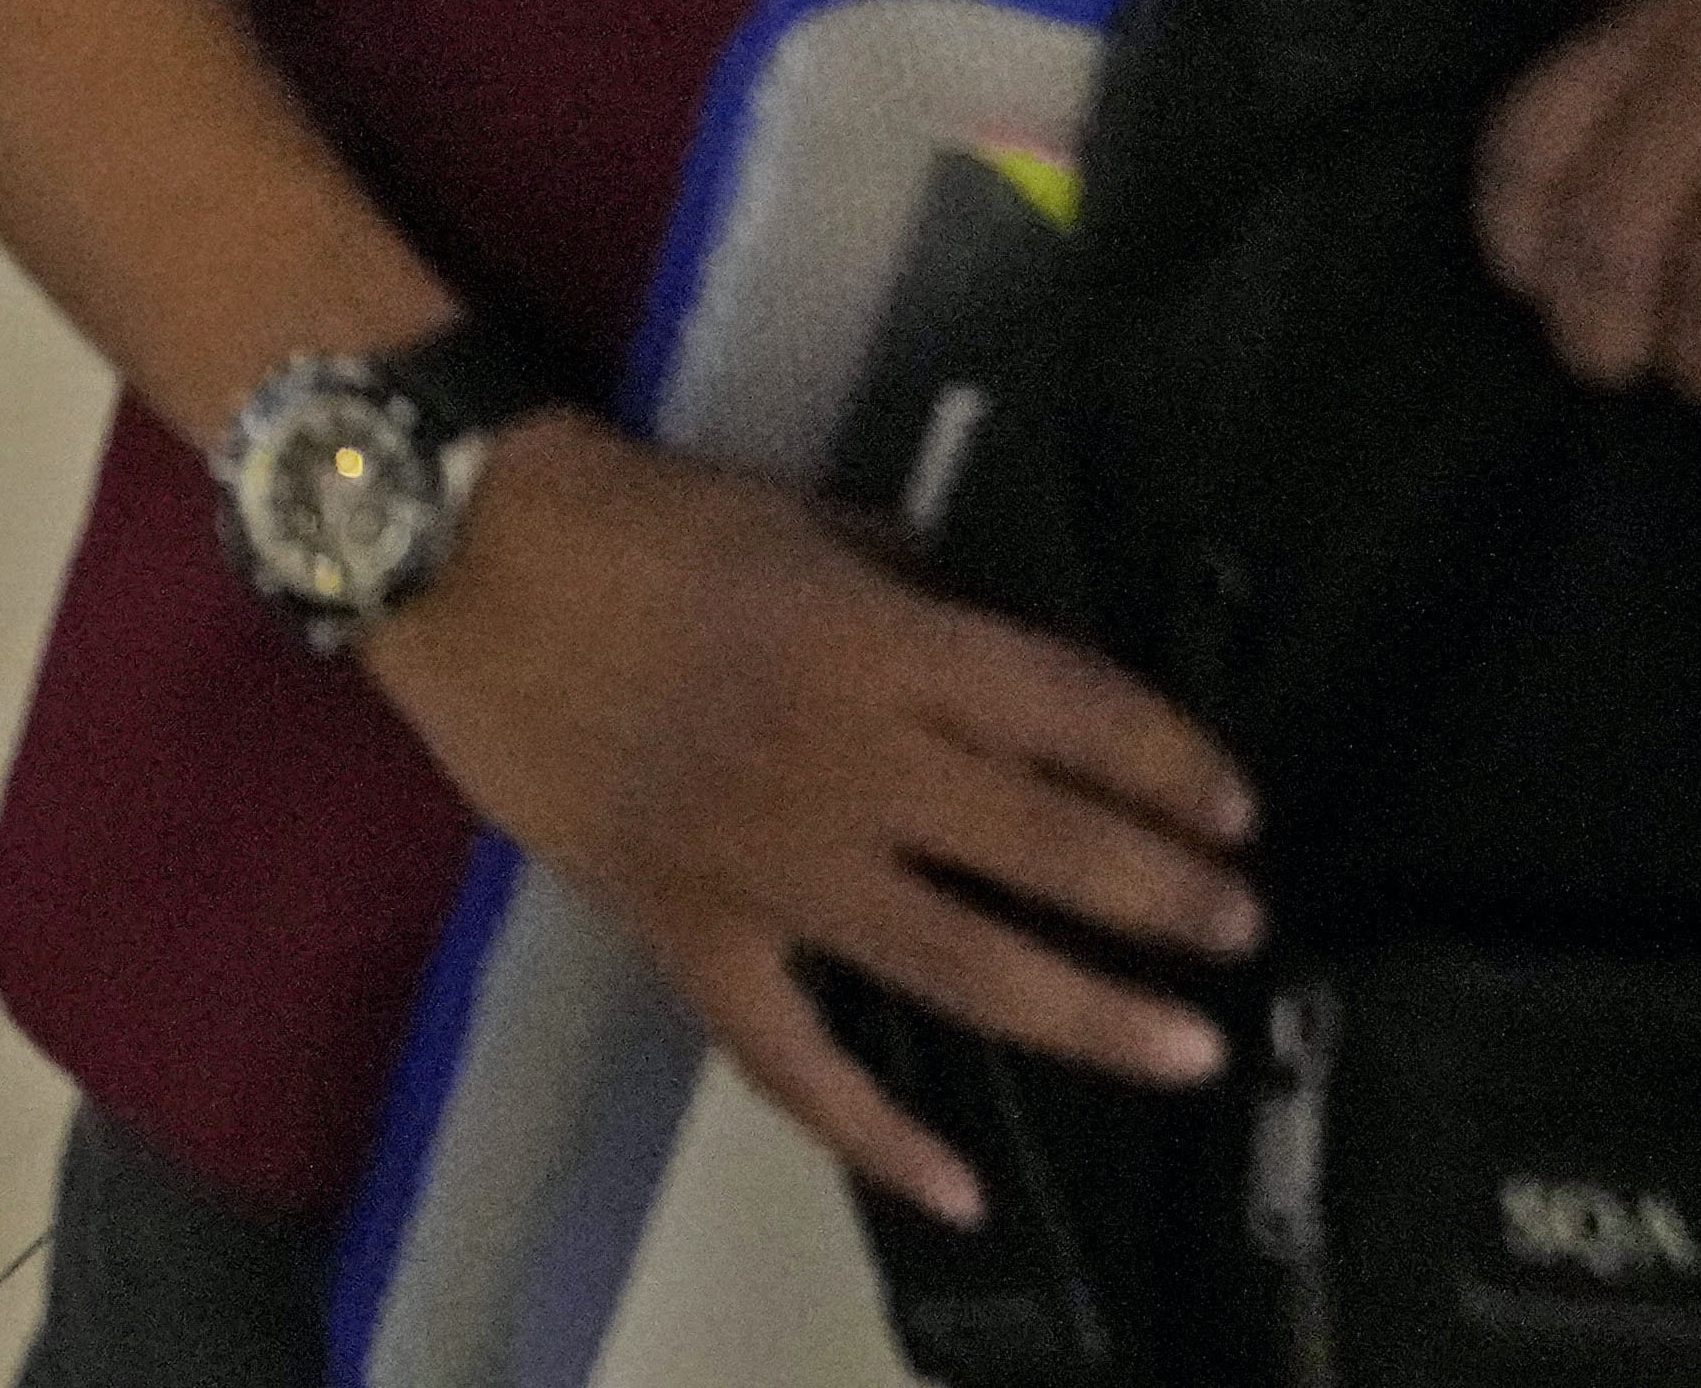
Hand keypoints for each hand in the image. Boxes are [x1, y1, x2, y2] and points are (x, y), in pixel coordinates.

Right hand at [359, 426, 1260, 1228]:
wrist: (460, 555)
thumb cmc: (634, 515)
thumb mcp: (798, 515)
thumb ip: (906, 580)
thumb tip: (990, 637)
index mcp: (882, 646)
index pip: (1070, 714)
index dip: (1169, 763)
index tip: (1236, 808)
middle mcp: (852, 765)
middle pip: (1048, 844)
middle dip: (1164, 892)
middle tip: (1240, 930)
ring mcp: (770, 863)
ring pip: (960, 962)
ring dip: (1088, 1012)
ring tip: (1184, 1046)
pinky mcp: (688, 928)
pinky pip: (788, 1055)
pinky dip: (872, 1130)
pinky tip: (958, 1186)